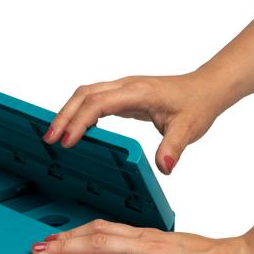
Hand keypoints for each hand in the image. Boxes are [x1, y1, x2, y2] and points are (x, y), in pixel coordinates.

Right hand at [42, 72, 228, 173]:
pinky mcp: (122, 96)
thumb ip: (174, 147)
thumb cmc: (196, 104)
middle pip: (83, 95)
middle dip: (63, 116)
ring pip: (84, 95)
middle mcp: (126, 87)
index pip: (99, 103)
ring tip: (54, 135)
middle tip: (48, 139)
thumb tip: (164, 167)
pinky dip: (78, 112)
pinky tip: (75, 129)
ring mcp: (122, 89)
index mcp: (138, 92)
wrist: (205, 88)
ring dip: (67, 112)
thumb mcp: (189, 128)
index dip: (79, 121)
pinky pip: (93, 100)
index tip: (67, 141)